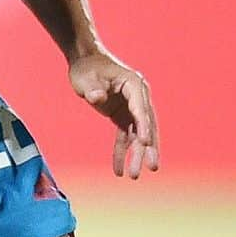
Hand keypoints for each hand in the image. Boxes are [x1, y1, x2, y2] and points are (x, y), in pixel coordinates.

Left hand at [69, 52, 159, 178]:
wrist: (84, 61)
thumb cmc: (86, 67)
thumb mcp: (86, 78)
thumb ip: (93, 89)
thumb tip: (98, 98)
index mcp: (134, 85)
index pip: (141, 108)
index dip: (144, 126)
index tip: (145, 142)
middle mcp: (138, 97)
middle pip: (146, 125)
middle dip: (148, 147)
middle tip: (151, 167)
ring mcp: (132, 107)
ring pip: (137, 134)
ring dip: (136, 154)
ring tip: (134, 175)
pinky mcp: (122, 115)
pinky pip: (124, 136)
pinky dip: (121, 152)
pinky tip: (118, 170)